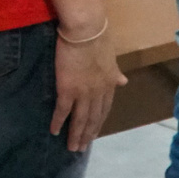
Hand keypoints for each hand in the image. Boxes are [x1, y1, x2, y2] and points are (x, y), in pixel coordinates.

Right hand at [51, 22, 125, 151]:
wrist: (86, 29)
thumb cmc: (97, 37)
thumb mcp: (111, 57)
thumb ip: (114, 72)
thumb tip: (123, 81)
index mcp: (109, 84)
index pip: (104, 109)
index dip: (99, 122)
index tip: (94, 133)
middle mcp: (98, 92)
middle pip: (93, 118)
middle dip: (88, 134)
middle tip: (81, 148)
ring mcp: (83, 93)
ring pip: (80, 119)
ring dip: (76, 135)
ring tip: (72, 147)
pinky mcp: (67, 89)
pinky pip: (63, 110)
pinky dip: (59, 122)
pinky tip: (54, 131)